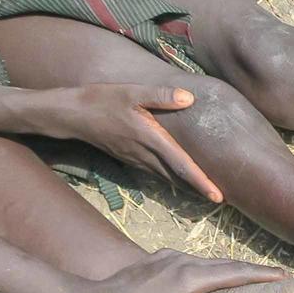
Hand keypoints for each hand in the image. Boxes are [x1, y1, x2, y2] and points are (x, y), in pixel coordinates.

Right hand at [37, 84, 221, 201]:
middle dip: (199, 190)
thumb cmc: (101, 100)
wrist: (71, 115)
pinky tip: (180, 181)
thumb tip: (189, 97)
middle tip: (222, 200)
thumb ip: (161, 95)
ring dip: (186, 187)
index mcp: (150, 139)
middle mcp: (145, 154)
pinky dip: (171, 180)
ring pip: (167, 178)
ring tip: (206, 193)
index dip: (201, 182)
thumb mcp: (131, 92)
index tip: (218, 196)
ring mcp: (136, 160)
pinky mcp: (130, 159)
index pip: (181, 165)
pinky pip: (156, 174)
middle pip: (177, 178)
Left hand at [66, 250, 283, 292]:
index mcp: (186, 278)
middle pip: (227, 263)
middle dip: (255, 270)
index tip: (286, 276)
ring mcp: (168, 257)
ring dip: (234, 269)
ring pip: (210, 262)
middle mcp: (180, 261)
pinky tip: (216, 279)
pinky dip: (213, 269)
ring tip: (254, 279)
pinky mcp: (158, 259)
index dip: (262, 274)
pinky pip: (195, 262)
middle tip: (280, 277)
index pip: (234, 272)